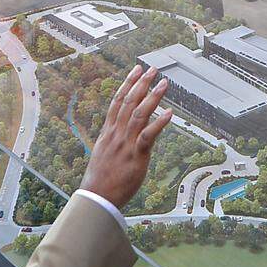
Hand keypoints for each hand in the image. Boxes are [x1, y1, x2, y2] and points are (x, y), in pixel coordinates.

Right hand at [79, 65, 171, 208]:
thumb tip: (121, 132)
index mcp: (108, 132)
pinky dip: (159, 123)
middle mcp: (116, 134)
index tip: (135, 70)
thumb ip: (113, 140)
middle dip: (141, 83)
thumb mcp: (103, 153)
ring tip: (164, 83)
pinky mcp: (136, 156)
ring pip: (139, 114)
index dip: (127, 83)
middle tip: (152, 69)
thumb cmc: (101, 179)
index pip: (118, 101)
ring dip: (153, 96)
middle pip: (129, 102)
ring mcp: (126, 144)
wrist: (96, 197)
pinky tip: (169, 112)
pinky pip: (148, 135)